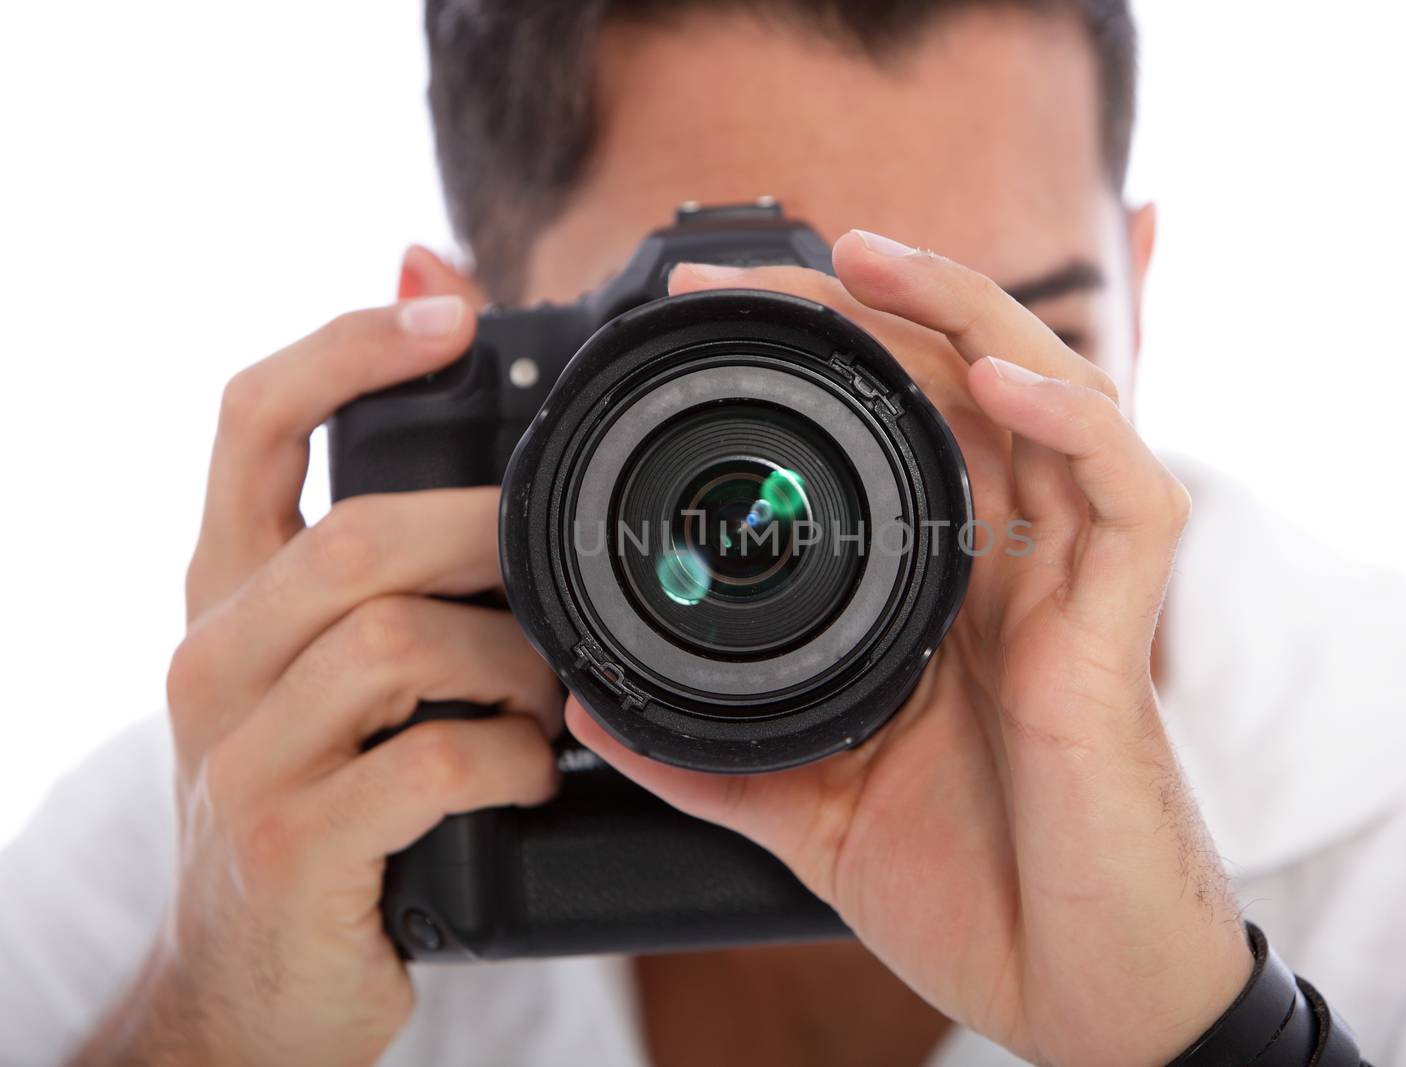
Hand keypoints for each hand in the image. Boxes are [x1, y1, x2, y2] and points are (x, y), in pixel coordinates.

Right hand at [73, 299, 562, 1066]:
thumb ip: (373, 551)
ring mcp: (242, 754)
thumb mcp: (318, 665)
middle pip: (357, 534)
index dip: (346, 348)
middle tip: (559, 585)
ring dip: (513, 669)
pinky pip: (432, 763)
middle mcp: (214, 655)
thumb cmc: (317, 796)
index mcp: (226, 592)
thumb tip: (441, 377)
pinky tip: (526, 776)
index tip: (447, 314)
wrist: (248, 987)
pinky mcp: (293, 845)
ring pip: (401, 644)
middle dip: (486, 541)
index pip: (249, 421)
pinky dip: (509, 761)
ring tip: (546, 706)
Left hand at [569, 233, 1253, 1066]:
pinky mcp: (1124, 635)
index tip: (704, 326)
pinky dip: (1075, 425)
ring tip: (872, 259)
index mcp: (938, 597)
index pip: (889, 435)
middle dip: (870, 306)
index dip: (816, 365)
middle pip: (964, 385)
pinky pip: (1129, 496)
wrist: (1071, 1000)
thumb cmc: (969, 893)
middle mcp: (1009, 570)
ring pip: (1055, 400)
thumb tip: (592, 707)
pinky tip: (1002, 384)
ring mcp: (1071, 592)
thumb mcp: (809, 810)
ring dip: (970, 315)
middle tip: (756, 272)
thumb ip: (710, 757)